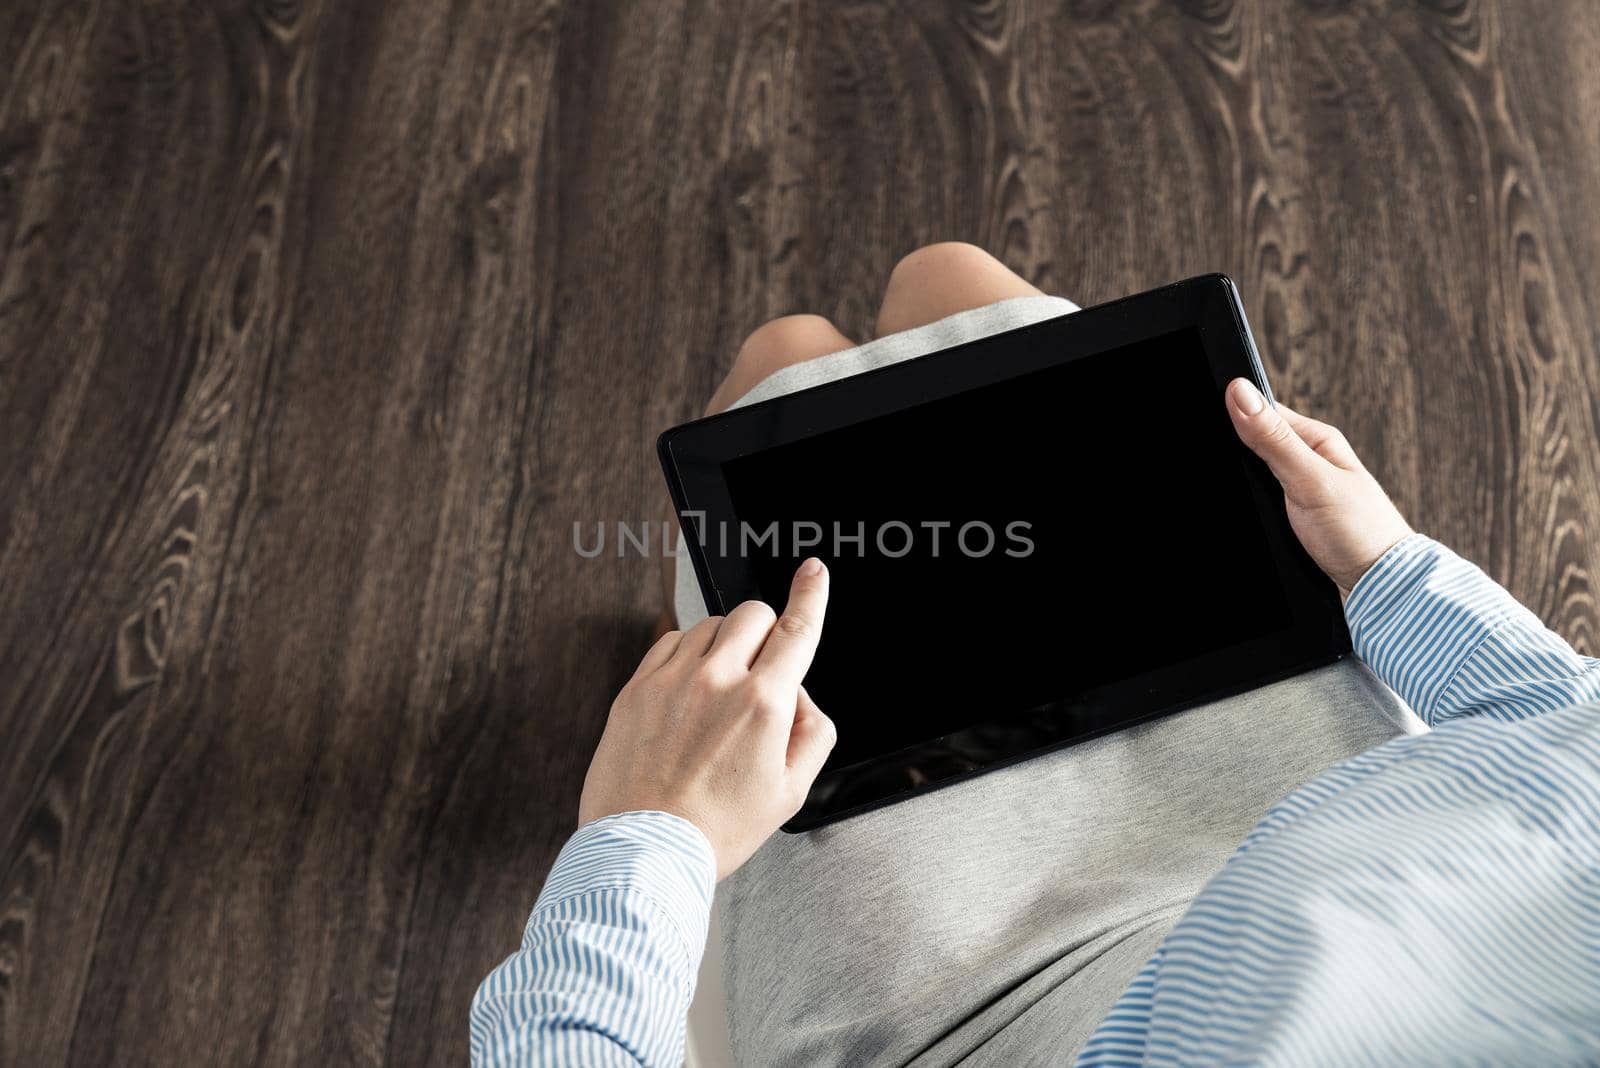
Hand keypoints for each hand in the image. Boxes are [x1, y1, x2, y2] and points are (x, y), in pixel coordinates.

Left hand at [579, 559, 836, 878]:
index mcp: (762, 705)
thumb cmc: (716, 830)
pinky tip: (689, 690)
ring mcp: (671, 680)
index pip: (796, 629)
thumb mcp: (790, 792)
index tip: (813, 572)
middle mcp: (717, 681)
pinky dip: (688, 653)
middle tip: (761, 670)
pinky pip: (671, 641)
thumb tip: (799, 696)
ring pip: (710, 625)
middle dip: (766, 631)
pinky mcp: (636, 688)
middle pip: (752, 614)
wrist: (645, 850)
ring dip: (726, 644)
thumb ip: (812, 733)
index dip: (811, 594)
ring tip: (719, 696)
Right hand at [1225, 378, 1412, 597]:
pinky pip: (1257, 501)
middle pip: (1250, 445)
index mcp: (1315, 438)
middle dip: (1232, 455)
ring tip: (1242, 497)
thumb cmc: (1359, 532)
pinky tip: (1246, 511)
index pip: (1260, 411)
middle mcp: (1305, 459)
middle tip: (1234, 476)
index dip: (1231, 415)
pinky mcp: (1289, 515)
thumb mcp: (1311, 480)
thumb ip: (1274, 440)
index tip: (1210, 426)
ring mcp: (1296, 488)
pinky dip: (1247, 505)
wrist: (1378, 587)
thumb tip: (1239, 392)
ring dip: (1240, 485)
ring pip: (1250, 476)